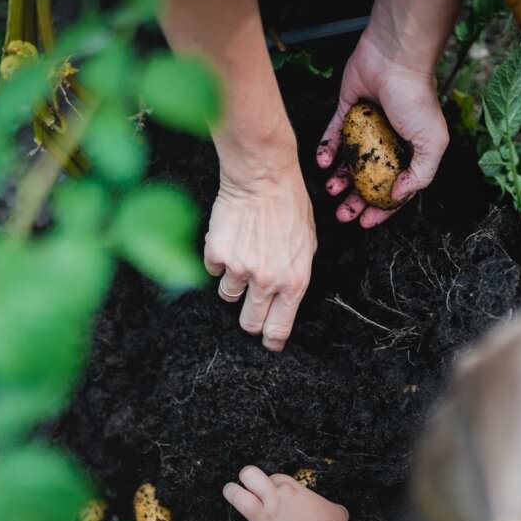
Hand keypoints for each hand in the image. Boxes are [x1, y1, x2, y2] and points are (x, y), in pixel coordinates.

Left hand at [194, 465, 349, 520]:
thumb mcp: (337, 511)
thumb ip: (331, 507)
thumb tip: (333, 512)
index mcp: (292, 490)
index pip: (275, 477)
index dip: (273, 482)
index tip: (276, 489)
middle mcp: (273, 499)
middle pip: (251, 475)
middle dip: (248, 477)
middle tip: (250, 484)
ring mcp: (261, 518)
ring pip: (236, 497)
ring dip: (231, 493)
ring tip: (230, 493)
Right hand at [204, 135, 315, 351]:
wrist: (262, 177)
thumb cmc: (290, 205)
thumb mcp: (308, 244)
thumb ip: (295, 274)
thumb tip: (286, 298)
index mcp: (294, 281)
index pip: (279, 327)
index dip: (272, 340)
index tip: (268, 343)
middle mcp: (267, 281)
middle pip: (248, 322)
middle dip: (249, 319)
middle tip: (250, 306)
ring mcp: (239, 269)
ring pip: (227, 295)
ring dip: (233, 282)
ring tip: (243, 256)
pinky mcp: (216, 254)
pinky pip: (213, 269)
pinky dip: (219, 259)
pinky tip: (231, 239)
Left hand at [316, 33, 448, 228]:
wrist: (394, 59)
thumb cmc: (416, 99)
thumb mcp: (432, 143)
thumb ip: (420, 174)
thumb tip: (399, 196)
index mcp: (412, 151)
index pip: (396, 188)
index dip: (382, 208)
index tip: (367, 222)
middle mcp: (389, 141)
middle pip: (369, 179)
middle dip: (356, 200)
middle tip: (343, 215)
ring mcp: (367, 127)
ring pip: (350, 161)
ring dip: (340, 179)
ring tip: (331, 190)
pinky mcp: (348, 110)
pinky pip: (334, 135)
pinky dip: (327, 150)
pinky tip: (322, 164)